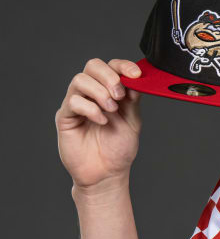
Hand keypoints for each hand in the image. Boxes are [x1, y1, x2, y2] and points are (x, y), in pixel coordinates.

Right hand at [55, 58, 142, 193]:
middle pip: (93, 66)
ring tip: (111, 109)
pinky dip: (91, 109)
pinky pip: (73, 102)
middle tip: (120, 95)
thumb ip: (133, 99)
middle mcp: (92, 94)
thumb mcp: (133, 120)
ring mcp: (77, 104)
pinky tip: (102, 121)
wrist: (107, 173)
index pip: (111, 66)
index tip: (135, 74)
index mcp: (109, 91)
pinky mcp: (65, 117)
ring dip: (100, 92)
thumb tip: (136, 79)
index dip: (123, 66)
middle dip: (109, 76)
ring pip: (80, 80)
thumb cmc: (118, 148)